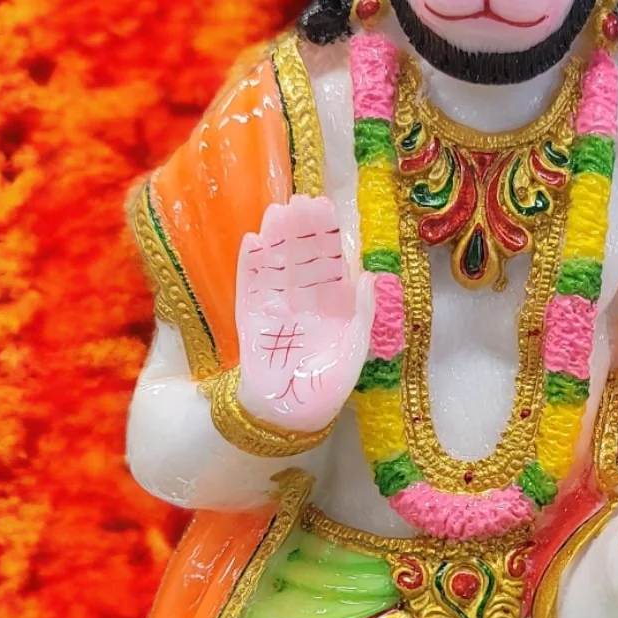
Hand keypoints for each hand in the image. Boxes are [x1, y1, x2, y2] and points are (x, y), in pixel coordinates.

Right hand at [234, 195, 371, 436]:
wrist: (289, 417)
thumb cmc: (326, 387)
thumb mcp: (354, 350)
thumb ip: (361, 314)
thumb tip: (368, 275)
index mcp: (331, 307)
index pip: (328, 263)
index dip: (324, 236)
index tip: (323, 208)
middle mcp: (303, 302)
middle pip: (301, 259)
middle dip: (301, 230)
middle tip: (300, 200)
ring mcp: (275, 309)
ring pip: (276, 267)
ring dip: (277, 240)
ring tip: (277, 212)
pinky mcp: (249, 320)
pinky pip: (250, 289)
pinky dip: (251, 267)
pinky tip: (252, 242)